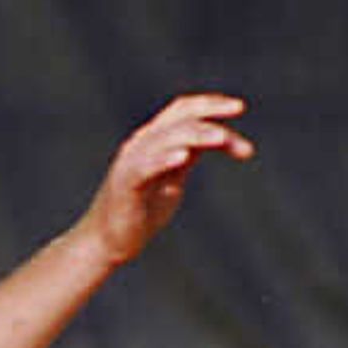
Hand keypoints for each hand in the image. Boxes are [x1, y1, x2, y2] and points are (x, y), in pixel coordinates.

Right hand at [83, 92, 253, 265]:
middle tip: (240, 110)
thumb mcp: (172, 178)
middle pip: (179, 117)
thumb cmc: (140, 211)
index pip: (182, 110)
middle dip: (211, 111)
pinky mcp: (124, 186)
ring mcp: (130, 164)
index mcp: (152, 141)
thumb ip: (189, 156)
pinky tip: (183, 156)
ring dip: (198, 135)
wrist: (107, 243)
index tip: (239, 108)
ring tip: (222, 138)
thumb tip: (219, 137)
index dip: (210, 103)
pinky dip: (163, 159)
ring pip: (167, 138)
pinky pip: (144, 167)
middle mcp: (139, 145)